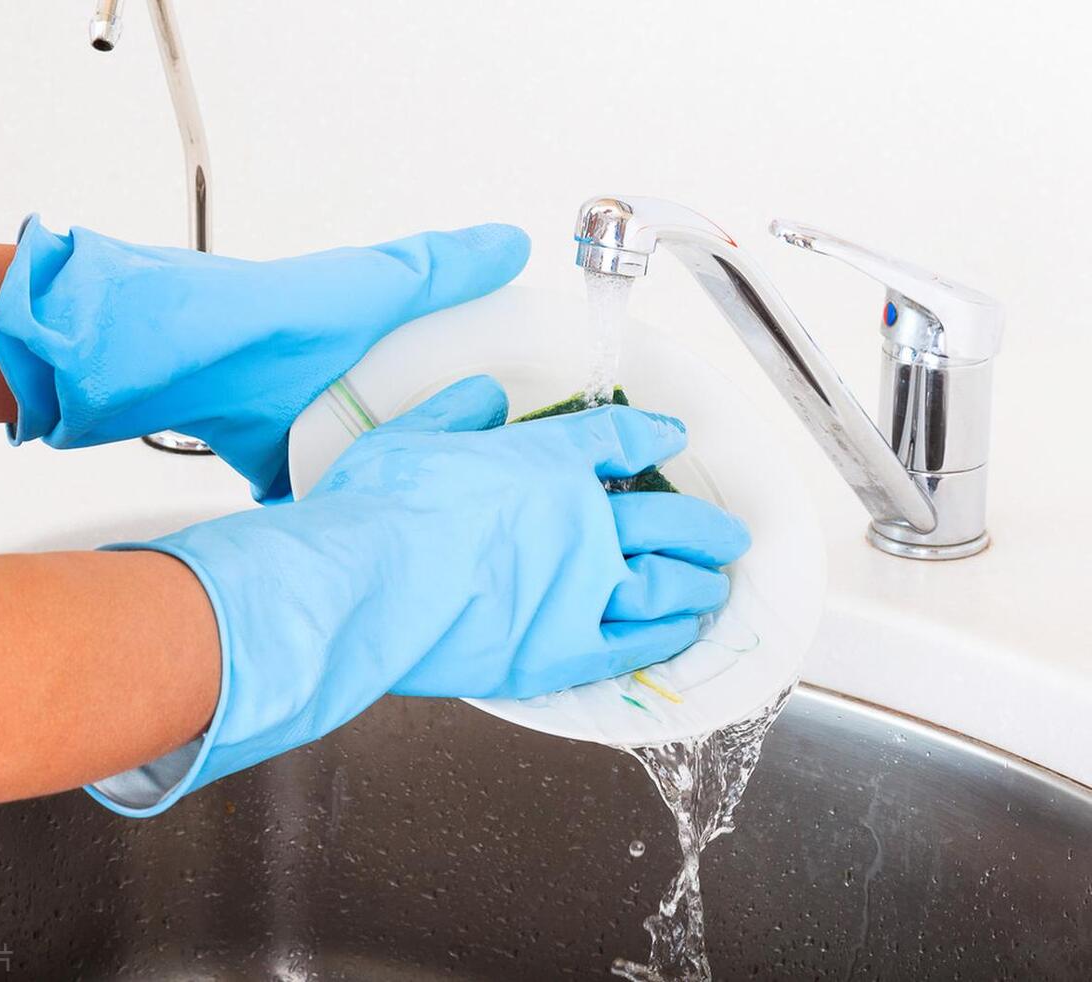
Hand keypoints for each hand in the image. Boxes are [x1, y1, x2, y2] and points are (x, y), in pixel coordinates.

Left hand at [0, 217, 528, 499]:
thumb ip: (445, 268)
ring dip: (380, 474)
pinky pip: (312, 493)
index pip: (428, 356)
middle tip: (468, 472)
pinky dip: (330, 507)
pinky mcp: (273, 462)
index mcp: (367, 334)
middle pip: (397, 413)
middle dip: (425, 438)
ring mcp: (303, 422)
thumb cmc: (286, 315)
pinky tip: (358, 527)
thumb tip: (514, 241)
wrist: (193, 359)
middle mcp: (336, 378)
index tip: (503, 406)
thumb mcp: (381, 284)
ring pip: (358, 456)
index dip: (462, 375)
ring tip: (424, 504)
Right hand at [88, 375, 749, 816]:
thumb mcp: (411, 436)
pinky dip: (665, 635)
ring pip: (665, 582)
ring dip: (697, 581)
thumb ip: (457, 411)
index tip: (670, 437)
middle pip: (666, 518)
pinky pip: (632, 644)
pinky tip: (683, 631)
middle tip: (728, 532)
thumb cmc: (377, 508)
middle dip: (703, 525)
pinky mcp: (560, 649)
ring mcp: (579, 587)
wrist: (364, 583)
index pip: (616, 438)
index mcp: (545, 462)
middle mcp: (581, 521)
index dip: (650, 434)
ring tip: (713, 584)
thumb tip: (487, 394)